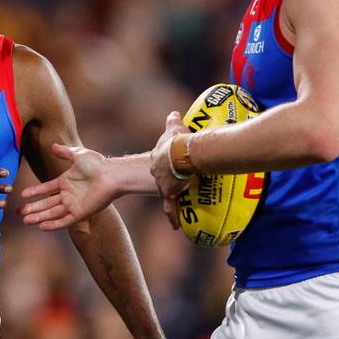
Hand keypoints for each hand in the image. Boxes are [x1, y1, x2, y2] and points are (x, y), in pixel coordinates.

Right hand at [17, 143, 116, 229]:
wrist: (111, 175)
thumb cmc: (97, 164)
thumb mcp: (77, 155)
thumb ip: (64, 152)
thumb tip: (53, 145)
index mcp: (65, 182)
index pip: (46, 189)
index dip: (34, 192)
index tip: (22, 194)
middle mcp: (68, 195)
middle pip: (46, 204)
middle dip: (32, 209)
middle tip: (18, 213)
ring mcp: (73, 205)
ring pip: (52, 213)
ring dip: (38, 217)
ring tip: (25, 220)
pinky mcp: (80, 213)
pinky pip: (64, 221)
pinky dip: (53, 224)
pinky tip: (41, 226)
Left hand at [149, 112, 192, 228]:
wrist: (182, 153)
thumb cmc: (180, 140)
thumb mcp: (175, 128)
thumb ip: (172, 121)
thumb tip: (173, 112)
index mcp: (158, 157)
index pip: (160, 162)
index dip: (165, 164)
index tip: (169, 167)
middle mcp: (157, 171)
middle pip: (160, 178)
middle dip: (167, 181)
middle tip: (175, 184)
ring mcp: (163, 183)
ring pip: (165, 192)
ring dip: (169, 198)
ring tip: (174, 205)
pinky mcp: (170, 192)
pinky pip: (170, 207)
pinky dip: (172, 216)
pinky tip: (173, 226)